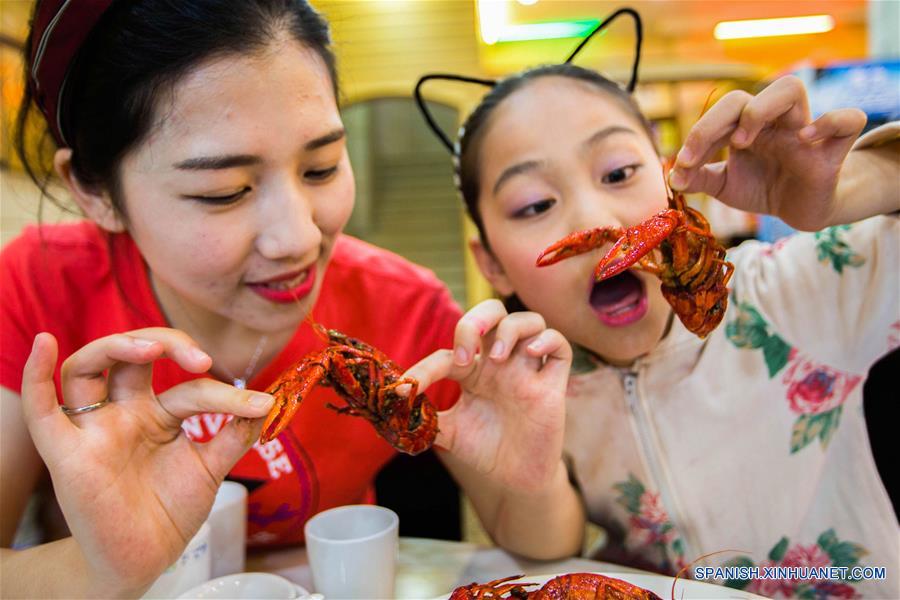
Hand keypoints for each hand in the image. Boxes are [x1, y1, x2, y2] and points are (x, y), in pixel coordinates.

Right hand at [20, 329, 273, 595]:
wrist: (144, 560)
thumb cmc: (168, 511)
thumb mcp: (210, 469)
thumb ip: (235, 435)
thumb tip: (267, 402)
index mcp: (154, 414)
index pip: (187, 387)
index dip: (224, 392)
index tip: (259, 404)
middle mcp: (121, 414)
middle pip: (130, 355)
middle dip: (166, 342)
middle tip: (202, 359)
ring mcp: (93, 431)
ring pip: (86, 368)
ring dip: (116, 346)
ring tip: (150, 348)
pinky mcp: (67, 455)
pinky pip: (41, 411)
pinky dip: (35, 375)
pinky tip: (45, 344)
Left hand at [407, 300, 571, 493]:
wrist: (516, 480)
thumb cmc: (485, 450)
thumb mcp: (449, 433)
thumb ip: (425, 418)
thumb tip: (395, 408)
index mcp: (473, 370)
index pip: (449, 351)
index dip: (425, 367)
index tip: (408, 387)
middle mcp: (501, 363)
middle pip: (494, 312)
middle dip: (476, 320)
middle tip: (465, 354)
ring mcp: (528, 370)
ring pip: (530, 320)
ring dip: (511, 329)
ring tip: (497, 358)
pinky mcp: (553, 384)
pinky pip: (560, 346)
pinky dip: (546, 341)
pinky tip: (531, 356)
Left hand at [670, 75, 866, 230]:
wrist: (798, 211)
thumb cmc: (761, 189)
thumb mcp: (724, 186)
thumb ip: (699, 179)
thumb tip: (672, 177)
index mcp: (744, 127)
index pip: (718, 114)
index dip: (697, 136)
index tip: (682, 166)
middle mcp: (770, 122)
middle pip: (744, 95)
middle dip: (716, 121)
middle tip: (705, 154)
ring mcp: (802, 130)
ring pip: (791, 87)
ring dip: (761, 109)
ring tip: (744, 142)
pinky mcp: (833, 148)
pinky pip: (847, 119)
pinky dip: (828, 122)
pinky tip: (805, 139)